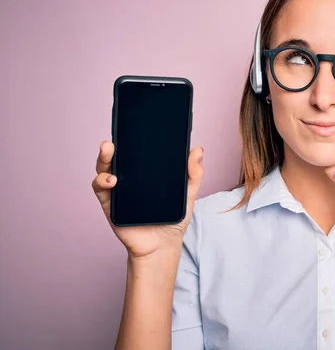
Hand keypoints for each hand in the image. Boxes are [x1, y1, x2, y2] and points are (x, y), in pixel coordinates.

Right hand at [91, 141, 204, 259]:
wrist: (163, 246)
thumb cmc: (173, 219)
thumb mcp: (188, 194)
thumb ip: (194, 173)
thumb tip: (198, 149)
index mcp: (144, 173)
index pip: (135, 151)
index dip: (131, 138)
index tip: (131, 124)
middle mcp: (128, 178)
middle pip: (116, 157)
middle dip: (111, 146)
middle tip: (112, 139)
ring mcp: (118, 190)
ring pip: (104, 169)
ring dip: (103, 159)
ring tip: (109, 152)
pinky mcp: (110, 205)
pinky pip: (100, 189)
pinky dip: (102, 182)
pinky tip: (111, 180)